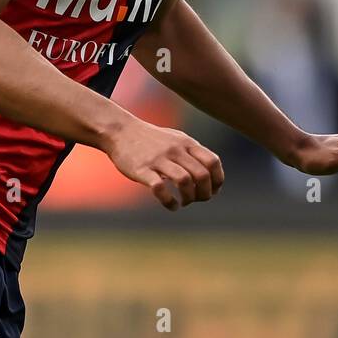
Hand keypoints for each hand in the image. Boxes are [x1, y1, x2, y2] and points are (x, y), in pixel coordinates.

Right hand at [102, 119, 223, 210]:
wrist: (120, 131)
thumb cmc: (151, 139)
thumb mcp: (177, 139)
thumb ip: (194, 153)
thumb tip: (212, 175)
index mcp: (187, 143)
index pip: (213, 162)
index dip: (217, 180)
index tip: (213, 191)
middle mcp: (175, 150)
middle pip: (202, 175)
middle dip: (205, 193)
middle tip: (197, 200)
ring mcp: (159, 159)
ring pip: (184, 181)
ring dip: (189, 198)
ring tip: (184, 202)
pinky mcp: (142, 170)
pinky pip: (160, 189)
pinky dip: (169, 201)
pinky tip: (171, 205)